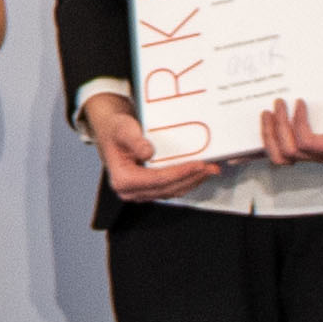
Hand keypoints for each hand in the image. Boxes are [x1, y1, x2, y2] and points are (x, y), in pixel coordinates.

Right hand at [81, 92, 221, 201]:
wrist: (112, 131)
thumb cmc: (116, 129)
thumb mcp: (123, 129)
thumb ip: (134, 141)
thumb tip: (148, 153)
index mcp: (122, 180)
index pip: (156, 180)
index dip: (179, 173)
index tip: (197, 165)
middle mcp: (130, 191)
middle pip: (167, 189)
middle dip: (191, 178)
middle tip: (211, 167)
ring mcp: (139, 192)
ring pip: (171, 192)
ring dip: (192, 182)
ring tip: (210, 170)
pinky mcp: (148, 189)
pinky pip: (170, 189)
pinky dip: (186, 182)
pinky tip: (198, 173)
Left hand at [256, 98, 322, 168]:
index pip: (308, 142)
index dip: (299, 123)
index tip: (299, 102)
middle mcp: (317, 157)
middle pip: (290, 150)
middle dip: (280, 125)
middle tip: (278, 103)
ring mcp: (304, 156)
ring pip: (279, 156)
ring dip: (269, 134)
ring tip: (267, 113)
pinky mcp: (294, 152)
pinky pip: (275, 155)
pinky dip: (265, 143)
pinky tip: (261, 127)